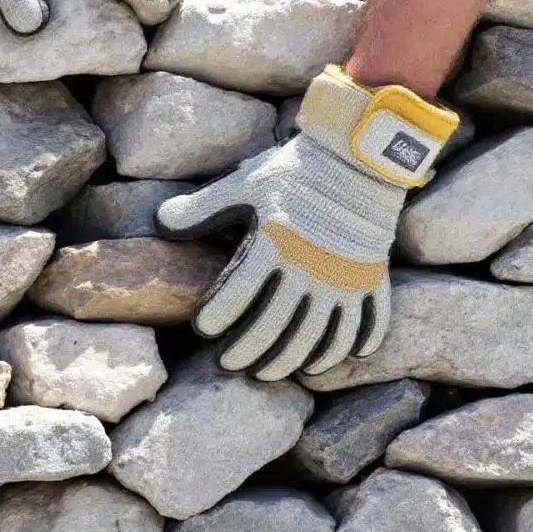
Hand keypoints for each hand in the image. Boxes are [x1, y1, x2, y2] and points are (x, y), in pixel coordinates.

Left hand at [156, 67, 457, 380]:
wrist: (359, 158)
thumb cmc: (296, 171)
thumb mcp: (244, 184)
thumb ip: (203, 209)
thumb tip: (161, 221)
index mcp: (274, 244)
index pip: (238, 294)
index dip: (217, 317)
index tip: (202, 330)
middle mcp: (310, 269)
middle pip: (276, 327)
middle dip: (248, 352)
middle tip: (228, 364)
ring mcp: (345, 280)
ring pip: (317, 338)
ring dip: (291, 362)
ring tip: (269, 374)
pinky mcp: (371, 282)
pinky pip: (363, 327)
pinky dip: (346, 350)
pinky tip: (324, 362)